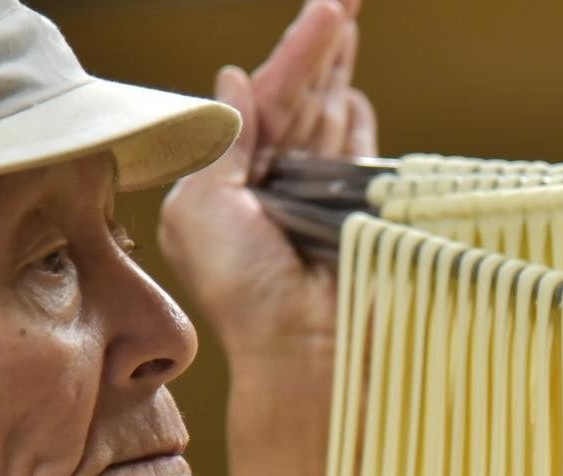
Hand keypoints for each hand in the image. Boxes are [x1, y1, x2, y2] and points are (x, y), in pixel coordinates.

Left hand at [158, 0, 375, 373]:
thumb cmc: (244, 292)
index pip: (262, 102)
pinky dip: (358, 129)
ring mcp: (315, 204)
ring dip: (339, 73)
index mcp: (227, 183)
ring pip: (329, 122)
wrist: (305, 354)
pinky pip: (357, 162)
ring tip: (351, 21)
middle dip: (321, 49)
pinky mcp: (354, 223)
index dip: (293, 55)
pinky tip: (356, 97)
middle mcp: (271, 187)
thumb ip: (222, 145)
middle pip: (298, 101)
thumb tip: (232, 81)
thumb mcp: (204, 210)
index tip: (325, 10)